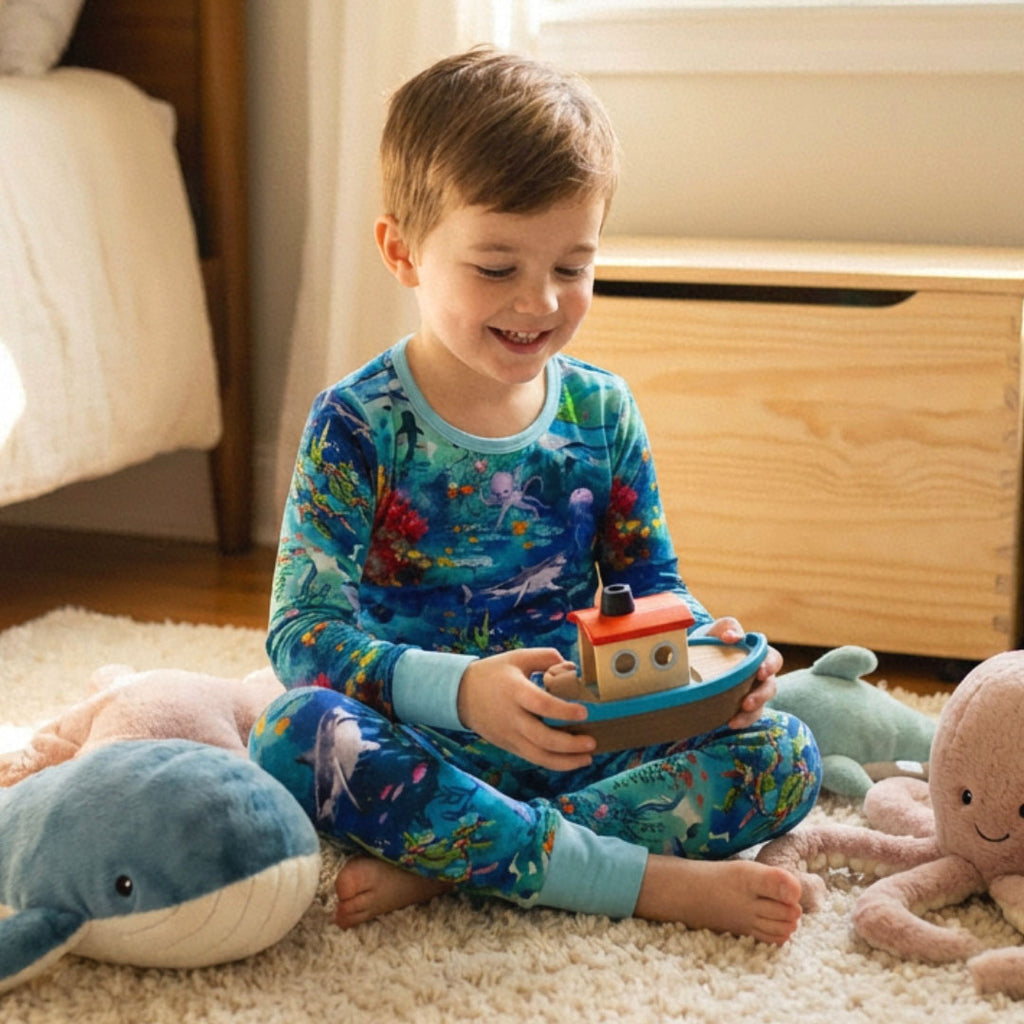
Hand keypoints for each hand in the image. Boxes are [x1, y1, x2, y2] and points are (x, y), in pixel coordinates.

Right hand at [457, 648, 595, 769]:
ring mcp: (510, 735)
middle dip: (570, 745)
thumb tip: (572, 669)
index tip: (584, 712)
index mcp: (515, 691)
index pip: (541, 705)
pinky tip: (572, 760)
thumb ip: (546, 657)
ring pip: (539, 756)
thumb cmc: (494, 673)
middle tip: (593, 742)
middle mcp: (512, 717)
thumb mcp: (518, 657)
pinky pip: (534, 759)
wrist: (461, 695)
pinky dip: (554, 763)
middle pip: (542, 738)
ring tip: (588, 758)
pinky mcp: (509, 746)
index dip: (564, 711)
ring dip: (566, 761)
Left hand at [705, 617, 781, 728]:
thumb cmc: (710, 643)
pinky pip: (749, 716)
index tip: (760, 670)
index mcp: (756, 655)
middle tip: (749, 699)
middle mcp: (758, 675)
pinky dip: (743, 720)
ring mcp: (752, 692)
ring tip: (741, 709)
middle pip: (771, 685)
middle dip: (763, 692)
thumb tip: (732, 636)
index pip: (772, 658)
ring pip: (761, 704)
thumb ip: (726, 627)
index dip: (769, 664)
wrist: (694, 662)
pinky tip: (730, 722)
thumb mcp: (715, 631)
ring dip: (753, 708)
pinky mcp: (742, 708)